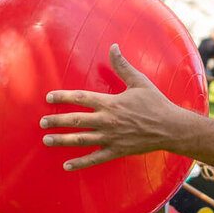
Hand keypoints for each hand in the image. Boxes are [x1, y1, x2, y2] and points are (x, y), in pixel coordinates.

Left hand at [40, 44, 177, 169]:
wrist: (171, 128)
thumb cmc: (156, 103)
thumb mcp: (139, 81)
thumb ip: (122, 65)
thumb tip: (113, 46)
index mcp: (110, 102)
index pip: (80, 98)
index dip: (63, 97)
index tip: (48, 98)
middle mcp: (107, 121)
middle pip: (76, 120)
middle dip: (56, 121)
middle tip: (42, 122)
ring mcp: (110, 138)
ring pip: (81, 139)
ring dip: (62, 140)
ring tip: (47, 140)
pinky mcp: (116, 151)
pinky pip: (95, 158)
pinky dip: (80, 163)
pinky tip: (66, 165)